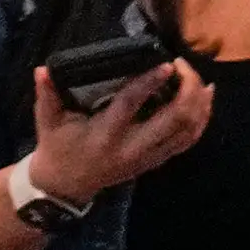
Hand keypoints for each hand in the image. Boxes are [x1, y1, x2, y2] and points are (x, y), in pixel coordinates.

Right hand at [23, 60, 214, 209]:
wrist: (66, 186)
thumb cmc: (58, 147)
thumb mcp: (48, 121)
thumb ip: (47, 94)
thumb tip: (43, 69)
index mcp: (105, 134)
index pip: (131, 105)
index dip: (150, 83)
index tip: (166, 63)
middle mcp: (132, 148)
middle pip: (173, 120)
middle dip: (186, 90)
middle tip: (182, 65)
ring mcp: (147, 158)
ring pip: (187, 132)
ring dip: (199, 104)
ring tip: (200, 79)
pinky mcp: (155, 162)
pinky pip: (187, 141)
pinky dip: (201, 120)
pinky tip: (205, 98)